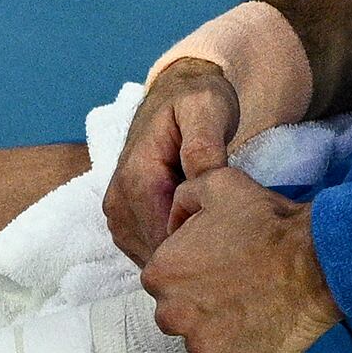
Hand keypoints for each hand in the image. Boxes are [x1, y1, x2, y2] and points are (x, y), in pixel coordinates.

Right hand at [104, 58, 242, 265]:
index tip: (233, 234)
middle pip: (160, 255)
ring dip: (186, 254)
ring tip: (216, 230)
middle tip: (231, 232)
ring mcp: (117, 217)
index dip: (203, 247)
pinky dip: (175, 250)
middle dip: (196, 253)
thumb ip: (203, 144)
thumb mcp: (207, 108)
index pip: (167, 241)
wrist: (174, 94)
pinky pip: (150, 252)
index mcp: (136, 181)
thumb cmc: (196, 101)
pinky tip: (200, 231)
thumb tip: (200, 180)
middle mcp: (118, 204)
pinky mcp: (124, 224)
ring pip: (155, 258)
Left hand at [138, 167, 340, 352]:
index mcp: (159, 275)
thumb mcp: (217, 185)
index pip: (166, 281)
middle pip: (179, 317)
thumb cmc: (268, 221)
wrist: (317, 259)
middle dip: (203, 307)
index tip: (222, 267)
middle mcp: (170, 316)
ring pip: (202, 347)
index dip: (194, 273)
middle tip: (240, 291)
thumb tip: (173, 221)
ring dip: (222, 336)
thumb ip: (182, 198)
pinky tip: (258, 346)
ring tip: (256, 314)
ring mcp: (201, 349)